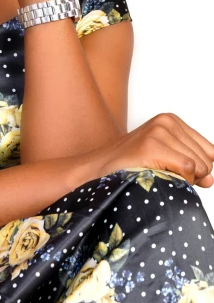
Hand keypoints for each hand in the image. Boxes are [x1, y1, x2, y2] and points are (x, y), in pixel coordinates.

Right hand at [86, 113, 213, 187]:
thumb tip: (210, 179)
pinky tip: (157, 176)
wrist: (99, 170)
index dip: (201, 170)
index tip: (180, 174)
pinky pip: (188, 169)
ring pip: (200, 166)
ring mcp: (159, 131)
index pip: (210, 151)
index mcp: (171, 121)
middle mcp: (167, 121)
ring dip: (183, 179)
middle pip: (207, 159)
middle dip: (193, 176)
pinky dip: (178, 181)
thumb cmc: (131, 166)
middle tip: (165, 175)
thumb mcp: (167, 161)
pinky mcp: (153, 145)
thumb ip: (193, 166)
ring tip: (158, 174)